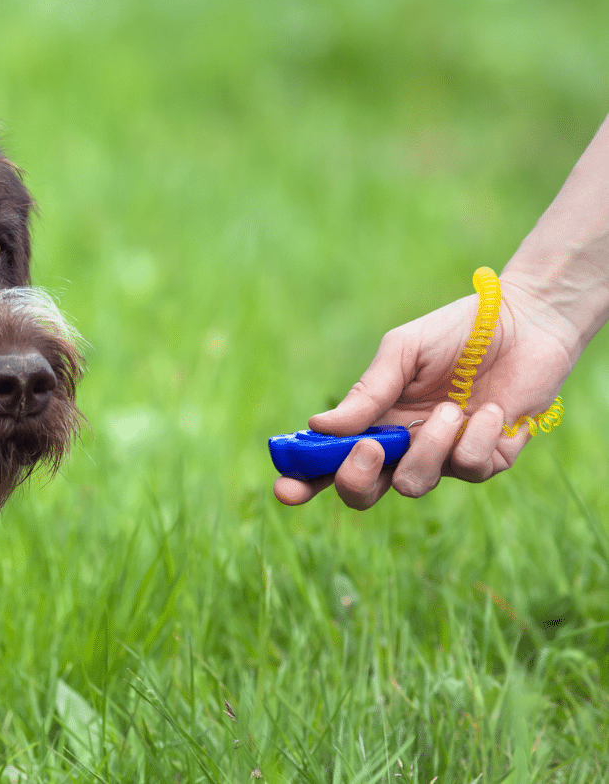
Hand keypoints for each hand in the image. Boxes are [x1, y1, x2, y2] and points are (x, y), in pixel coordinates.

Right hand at [274, 278, 574, 508]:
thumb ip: (367, 392)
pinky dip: (477, 438)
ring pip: (416, 484)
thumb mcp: (402, 352)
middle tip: (369, 449)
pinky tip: (490, 409)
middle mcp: (403, 446)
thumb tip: (318, 427)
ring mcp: (443, 457)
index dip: (304, 481)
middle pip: (365, 492)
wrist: (526, 320)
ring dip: (429, 449)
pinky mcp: (488, 459)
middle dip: (357, 481)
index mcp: (373, 421)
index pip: (330, 461)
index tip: (286, 488)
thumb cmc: (456, 332)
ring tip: (450, 410)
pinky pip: (471, 469)